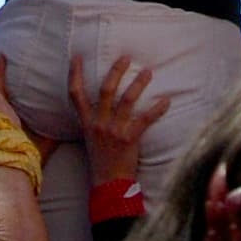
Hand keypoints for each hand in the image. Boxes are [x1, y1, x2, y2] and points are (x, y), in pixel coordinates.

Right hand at [74, 51, 158, 191]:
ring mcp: (114, 131)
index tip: (77, 56)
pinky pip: (145, 119)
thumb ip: (93, 119)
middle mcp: (98, 123)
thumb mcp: (90, 137)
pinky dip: (157, 109)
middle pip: (105, 90)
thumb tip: (100, 101)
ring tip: (148, 72)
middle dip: (116, 71)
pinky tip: (166, 100)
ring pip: (127, 100)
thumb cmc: (101, 159)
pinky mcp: (129, 139)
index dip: (74, 74)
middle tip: (126, 57)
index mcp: (87, 122)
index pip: (75, 94)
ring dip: (138, 84)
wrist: (108, 184)